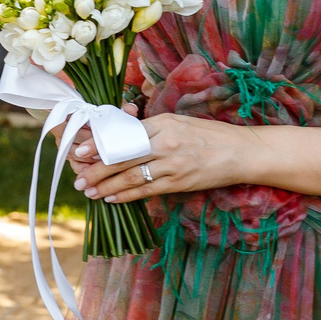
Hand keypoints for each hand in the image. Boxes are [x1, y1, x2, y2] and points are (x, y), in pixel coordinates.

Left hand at [68, 110, 250, 203]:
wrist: (242, 152)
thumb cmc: (208, 134)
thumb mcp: (178, 122)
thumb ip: (150, 128)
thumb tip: (121, 134)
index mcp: (163, 124)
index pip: (123, 135)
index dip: (99, 145)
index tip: (79, 152)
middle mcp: (166, 144)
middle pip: (123, 158)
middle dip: (97, 170)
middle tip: (79, 178)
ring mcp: (173, 165)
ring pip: (132, 177)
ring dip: (107, 186)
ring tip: (89, 191)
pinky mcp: (180, 182)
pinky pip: (147, 191)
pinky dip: (127, 195)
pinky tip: (112, 198)